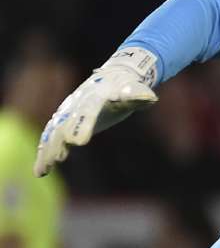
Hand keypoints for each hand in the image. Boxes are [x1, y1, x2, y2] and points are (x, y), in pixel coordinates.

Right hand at [34, 47, 158, 176]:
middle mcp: (77, 104)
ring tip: (45, 169)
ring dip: (48, 149)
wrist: (113, 77)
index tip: (78, 142)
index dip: (82, 126)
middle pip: (66, 124)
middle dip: (60, 141)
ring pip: (55, 132)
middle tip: (58, 158)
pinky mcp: (64, 120)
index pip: (88, 112)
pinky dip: (45, 151)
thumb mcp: (135, 90)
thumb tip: (150, 98)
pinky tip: (41, 170)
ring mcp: (68, 112)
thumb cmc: (127, 87)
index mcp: (95, 96)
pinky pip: (51, 137)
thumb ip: (138, 96)